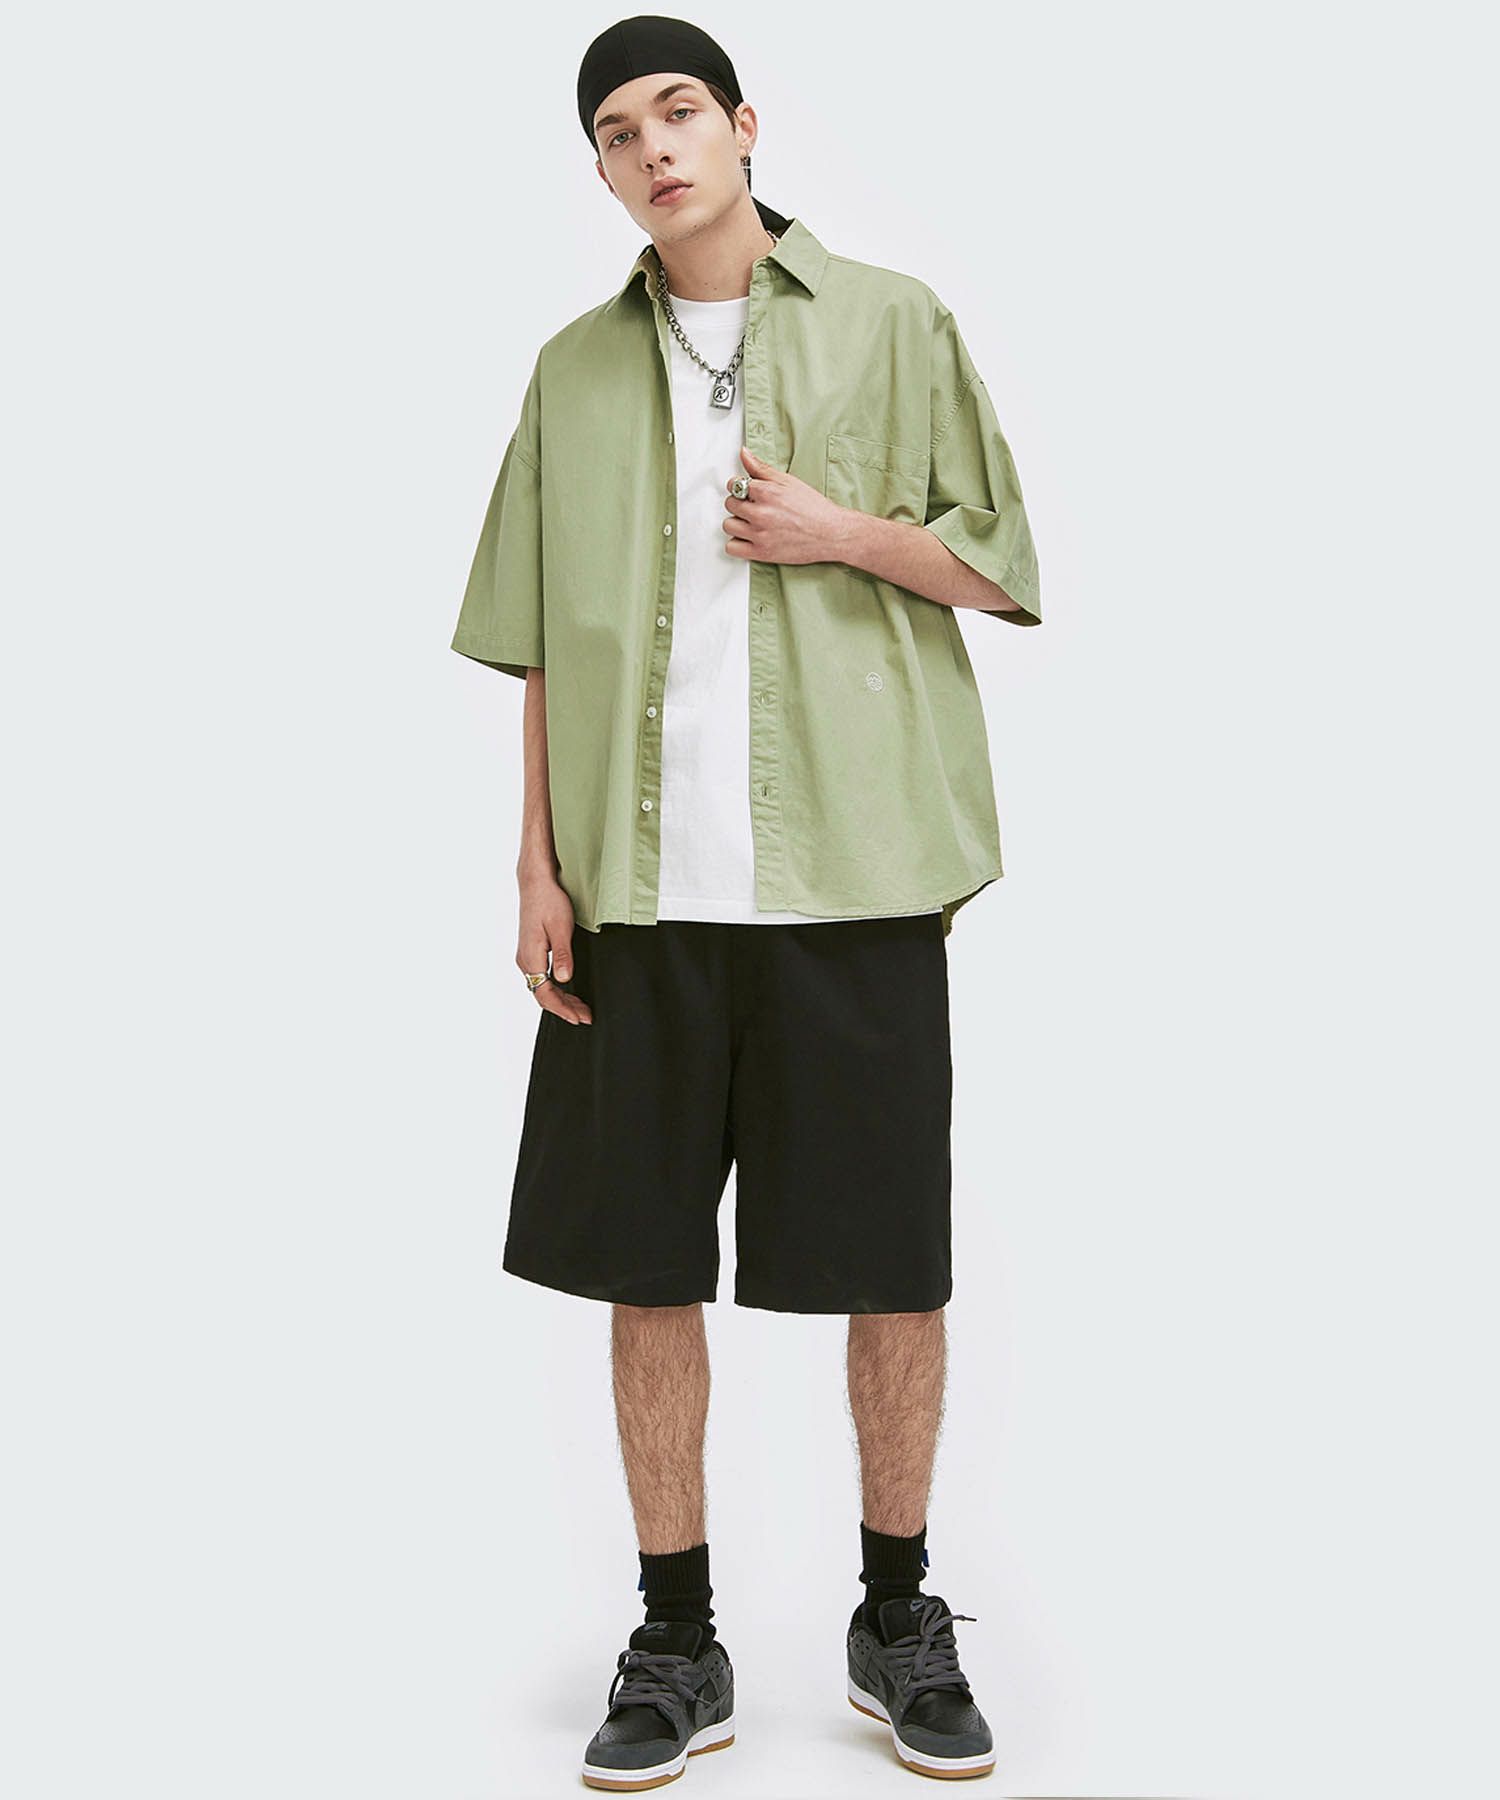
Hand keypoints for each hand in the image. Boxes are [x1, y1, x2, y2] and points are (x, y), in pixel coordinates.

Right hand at [516, 871, 592, 1023]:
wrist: (536, 882)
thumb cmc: (549, 901)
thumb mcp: (560, 927)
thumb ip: (562, 955)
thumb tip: (564, 979)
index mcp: (531, 957)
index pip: (545, 994)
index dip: (563, 1008)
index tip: (579, 1017)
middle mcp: (525, 960)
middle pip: (543, 994)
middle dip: (565, 1008)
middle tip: (586, 1016)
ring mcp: (526, 956)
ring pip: (543, 987)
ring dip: (561, 999)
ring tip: (581, 1007)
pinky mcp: (531, 951)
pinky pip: (542, 978)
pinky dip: (556, 988)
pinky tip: (569, 990)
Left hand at [722, 446, 851, 565]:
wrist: (830, 533)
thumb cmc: (813, 508)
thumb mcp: (788, 481)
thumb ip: (761, 468)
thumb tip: (743, 453)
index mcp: (766, 492)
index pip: (734, 485)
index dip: (740, 487)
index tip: (748, 492)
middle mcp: (760, 513)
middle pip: (729, 504)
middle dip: (739, 503)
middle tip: (754, 507)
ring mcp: (759, 534)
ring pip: (728, 525)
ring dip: (737, 523)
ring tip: (751, 522)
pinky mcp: (761, 552)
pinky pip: (732, 547)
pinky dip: (737, 543)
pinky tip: (748, 538)